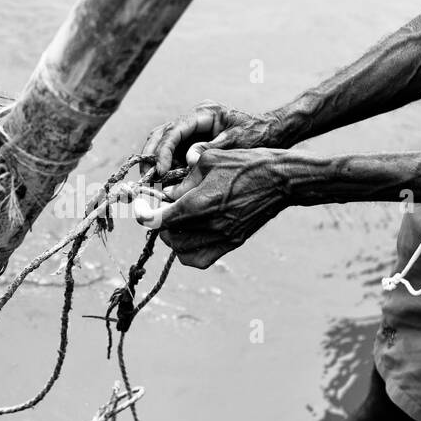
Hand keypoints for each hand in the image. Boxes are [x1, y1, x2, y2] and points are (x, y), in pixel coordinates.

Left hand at [133, 147, 290, 268]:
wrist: (281, 180)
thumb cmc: (246, 163)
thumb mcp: (209, 160)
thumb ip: (183, 180)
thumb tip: (167, 194)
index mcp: (200, 202)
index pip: (159, 218)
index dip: (143, 214)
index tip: (139, 208)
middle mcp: (210, 224)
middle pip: (167, 235)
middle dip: (160, 222)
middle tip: (163, 208)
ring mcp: (222, 237)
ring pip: (181, 250)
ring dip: (173, 236)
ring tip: (177, 220)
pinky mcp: (232, 243)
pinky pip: (199, 259)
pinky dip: (188, 251)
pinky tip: (190, 235)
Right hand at [140, 101, 285, 179]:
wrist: (272, 134)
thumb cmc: (258, 135)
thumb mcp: (237, 142)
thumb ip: (213, 149)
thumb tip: (189, 159)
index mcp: (203, 113)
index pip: (174, 130)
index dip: (164, 150)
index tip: (161, 170)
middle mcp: (193, 120)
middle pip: (161, 134)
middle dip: (151, 155)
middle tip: (146, 177)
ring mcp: (192, 132)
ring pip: (163, 144)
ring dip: (155, 163)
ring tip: (151, 183)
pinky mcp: (193, 145)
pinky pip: (174, 156)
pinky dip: (167, 169)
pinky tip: (164, 184)